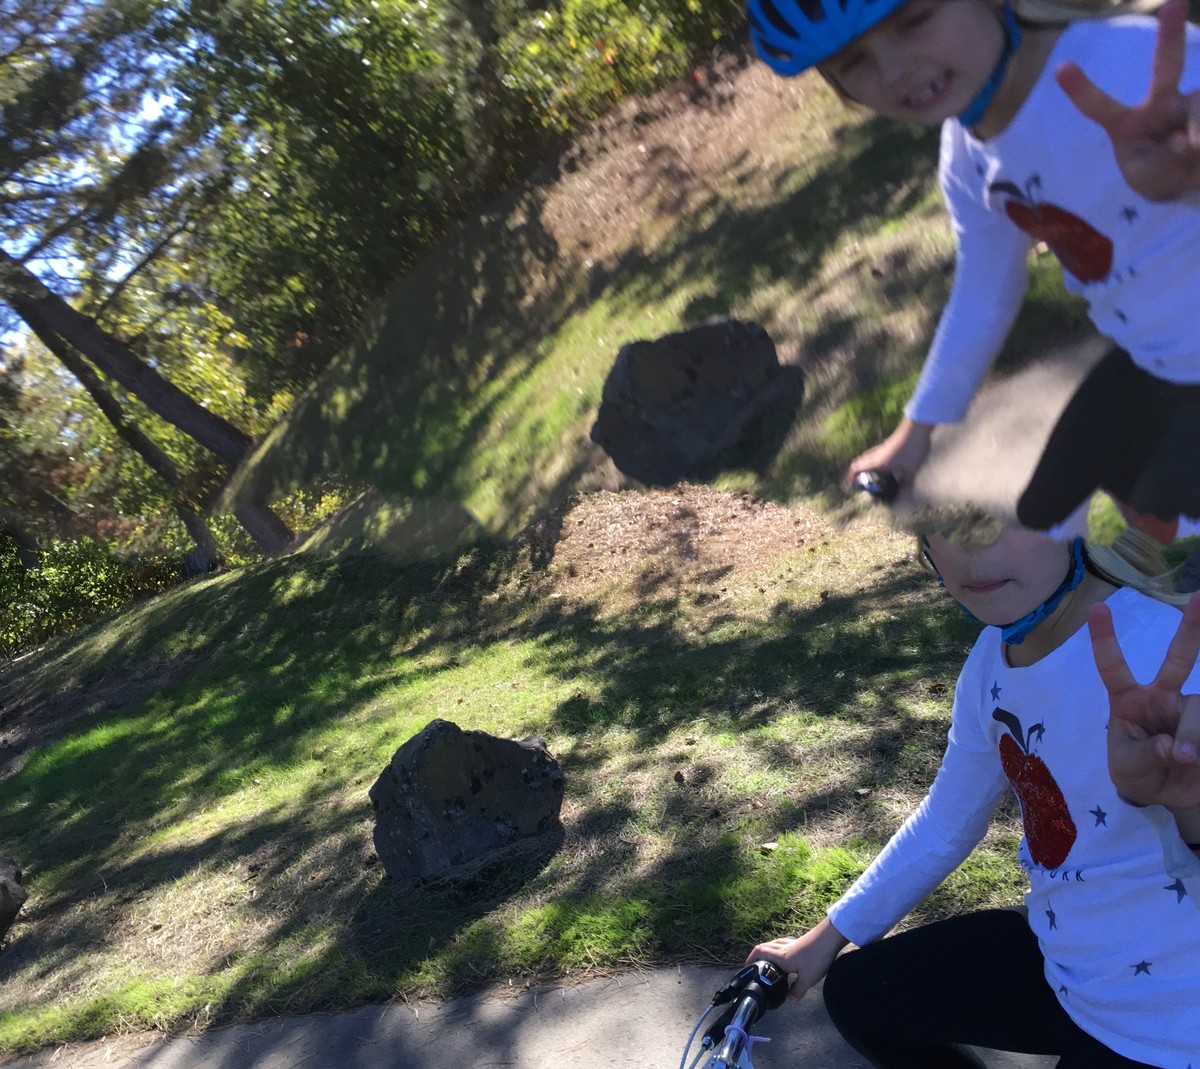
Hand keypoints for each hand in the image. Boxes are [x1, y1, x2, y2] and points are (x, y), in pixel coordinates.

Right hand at [745, 917, 847, 1000]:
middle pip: (765, 947)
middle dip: (757, 955)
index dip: (751, 959)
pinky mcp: (801, 942)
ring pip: (775, 945)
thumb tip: (790, 1000)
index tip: (746, 967)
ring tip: (769, 961)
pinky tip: (787, 956)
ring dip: (768, 951)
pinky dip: (780, 950)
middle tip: (755, 965)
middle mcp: (784, 949)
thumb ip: (797, 990)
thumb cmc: (817, 957)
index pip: (760, 953)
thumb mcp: (807, 979)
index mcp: (781, 957)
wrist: (830, 938)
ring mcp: (793, 944)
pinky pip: (784, 945)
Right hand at [845, 417, 932, 489]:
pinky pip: (874, 454)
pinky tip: (884, 466)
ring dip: (865, 466)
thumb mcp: (912, 469)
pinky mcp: (887, 444)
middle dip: (856, 473)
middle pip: (859, 462)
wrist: (917, 426)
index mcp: (878, 462)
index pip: (856, 468)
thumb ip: (907, 481)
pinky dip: (873, 462)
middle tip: (862, 482)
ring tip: (873, 476)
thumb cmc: (913, 448)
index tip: (851, 486)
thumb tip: (905, 490)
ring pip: (866, 457)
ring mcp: (881, 448)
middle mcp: (876, 454)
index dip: (851, 477)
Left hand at [1055, 0, 1199, 199]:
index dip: (1081, 90)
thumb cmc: (1158, 173)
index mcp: (1127, 123)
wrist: (1189, 177)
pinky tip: (1197, 150)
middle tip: (1176, 2)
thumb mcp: (1149, 178)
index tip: (1061, 67)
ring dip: (1198, 136)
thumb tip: (1189, 140)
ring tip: (1192, 155)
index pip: (1100, 107)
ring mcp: (1192, 102)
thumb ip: (1164, 162)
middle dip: (1170, 34)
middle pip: (1166, 65)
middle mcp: (1161, 103)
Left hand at [1088, 590, 1199, 811]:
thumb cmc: (1138, 774)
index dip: (1105, 640)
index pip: (1113, 667)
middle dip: (1191, 629)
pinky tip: (1197, 760)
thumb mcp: (1128, 769)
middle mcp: (1162, 696)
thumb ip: (1147, 756)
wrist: (1170, 797)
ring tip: (1186, 761)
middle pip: (1178, 659)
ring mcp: (1190, 708)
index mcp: (1128, 700)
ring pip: (1197, 709)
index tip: (1097, 608)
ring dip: (1192, 737)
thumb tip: (1175, 747)